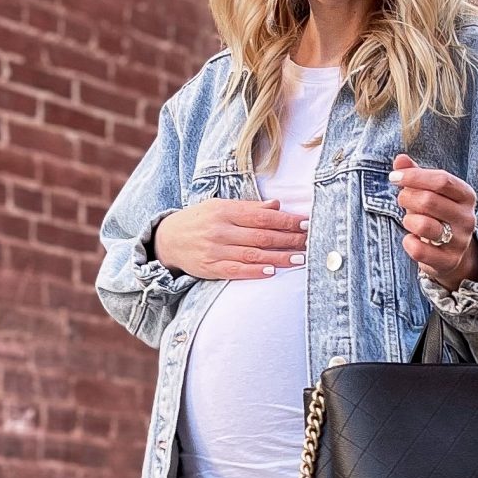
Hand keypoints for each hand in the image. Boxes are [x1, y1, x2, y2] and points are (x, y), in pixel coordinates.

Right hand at [153, 197, 307, 278]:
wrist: (167, 239)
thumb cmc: (199, 220)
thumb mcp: (220, 206)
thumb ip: (249, 208)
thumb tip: (277, 205)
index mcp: (225, 210)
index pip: (262, 216)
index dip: (286, 220)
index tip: (306, 223)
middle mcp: (221, 229)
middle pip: (261, 235)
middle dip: (289, 239)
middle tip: (310, 242)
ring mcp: (215, 249)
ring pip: (253, 254)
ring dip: (279, 258)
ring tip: (300, 259)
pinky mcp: (210, 267)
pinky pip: (236, 270)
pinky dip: (255, 272)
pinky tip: (272, 272)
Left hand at [390, 155, 477, 289]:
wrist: (453, 253)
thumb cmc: (437, 215)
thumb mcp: (431, 193)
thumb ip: (416, 175)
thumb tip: (400, 158)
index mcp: (466, 195)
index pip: (442, 180)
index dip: (414, 176)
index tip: (394, 177)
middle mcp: (467, 218)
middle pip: (429, 200)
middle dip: (407, 197)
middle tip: (401, 199)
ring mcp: (460, 241)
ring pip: (425, 226)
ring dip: (408, 220)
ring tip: (408, 220)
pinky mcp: (449, 261)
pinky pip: (420, 251)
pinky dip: (408, 243)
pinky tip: (410, 239)